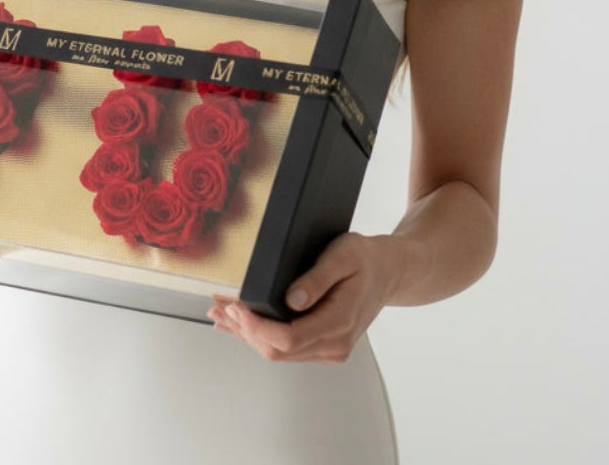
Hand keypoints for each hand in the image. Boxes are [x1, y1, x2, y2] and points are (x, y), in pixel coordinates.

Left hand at [207, 232, 400, 363]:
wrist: (389, 273)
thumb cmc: (366, 259)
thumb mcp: (344, 255)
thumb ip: (317, 278)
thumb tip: (292, 300)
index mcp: (339, 322)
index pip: (288, 339)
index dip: (256, 327)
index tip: (235, 305)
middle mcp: (334, 344)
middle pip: (277, 350)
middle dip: (244, 330)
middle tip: (219, 304)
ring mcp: (329, 349)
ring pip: (278, 352)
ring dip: (247, 334)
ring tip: (219, 313)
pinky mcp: (323, 346)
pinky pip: (286, 348)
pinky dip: (259, 335)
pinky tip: (237, 325)